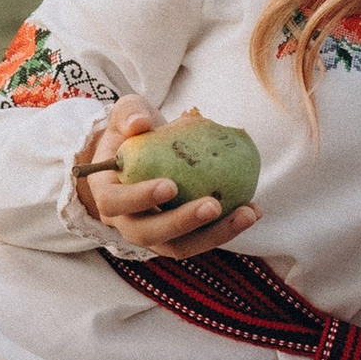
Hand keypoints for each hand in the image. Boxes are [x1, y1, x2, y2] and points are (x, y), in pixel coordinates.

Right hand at [74, 98, 260, 261]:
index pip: (115, 203)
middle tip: (213, 205)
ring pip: (179, 246)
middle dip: (182, 222)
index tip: (169, 186)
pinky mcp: (180, 238)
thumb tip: (140, 123)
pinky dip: (227, 228)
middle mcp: (126, 222)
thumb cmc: (134, 132)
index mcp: (107, 193)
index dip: (140, 198)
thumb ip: (130, 113)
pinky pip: (201, 240)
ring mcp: (153, 235)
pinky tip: (253, 210)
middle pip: (148, 234)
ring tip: (246, 214)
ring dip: (215, 234)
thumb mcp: (127, 114)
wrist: (145, 152)